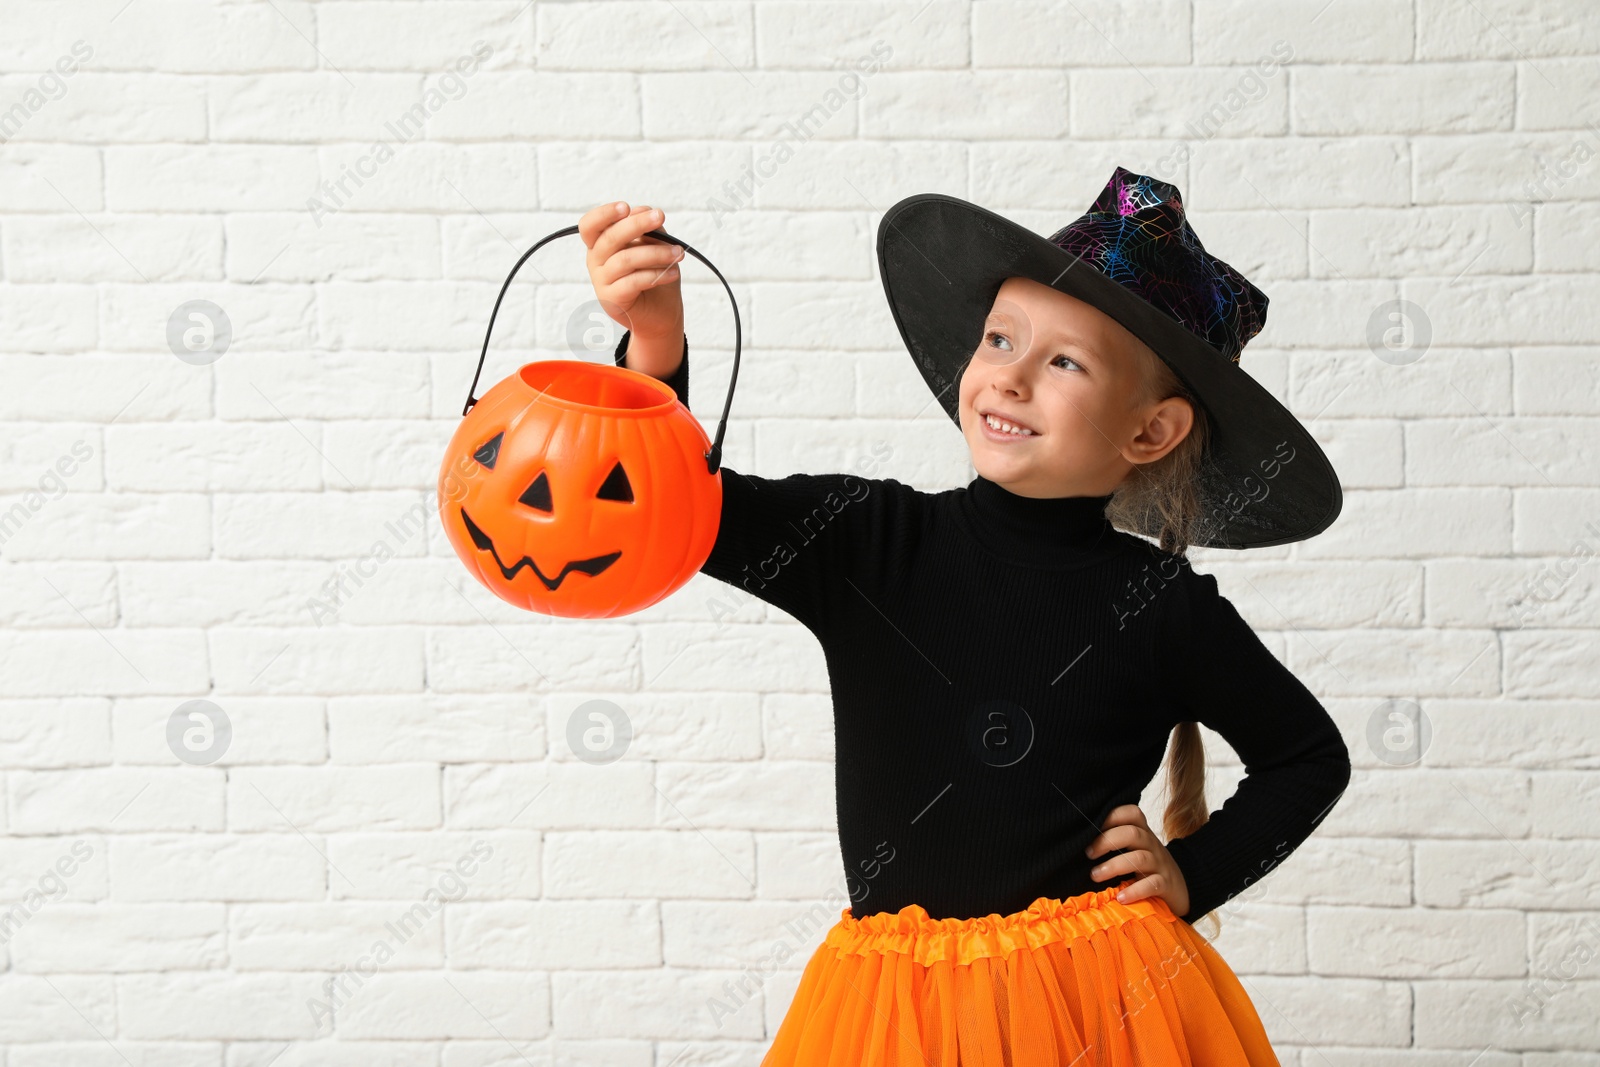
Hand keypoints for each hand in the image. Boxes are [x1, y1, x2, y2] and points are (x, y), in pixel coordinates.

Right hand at [578, 201, 684, 375]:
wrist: (659, 315)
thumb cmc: (655, 275)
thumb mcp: (654, 246)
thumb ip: (648, 229)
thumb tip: (644, 211)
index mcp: (600, 244)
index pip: (590, 225)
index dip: (604, 214)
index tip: (627, 207)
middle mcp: (595, 261)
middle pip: (610, 238)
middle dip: (637, 224)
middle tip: (661, 216)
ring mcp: (601, 282)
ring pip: (626, 259)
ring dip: (656, 253)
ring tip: (679, 253)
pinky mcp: (612, 300)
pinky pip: (633, 282)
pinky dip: (656, 275)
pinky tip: (674, 273)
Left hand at [1085, 803, 1190, 917]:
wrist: (1182, 888)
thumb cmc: (1146, 868)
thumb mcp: (1133, 849)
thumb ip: (1114, 842)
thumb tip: (1075, 843)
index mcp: (1142, 832)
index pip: (1131, 813)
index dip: (1111, 816)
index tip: (1089, 828)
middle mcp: (1152, 845)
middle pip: (1132, 833)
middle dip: (1106, 841)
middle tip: (1088, 854)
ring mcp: (1160, 864)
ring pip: (1139, 858)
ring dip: (1113, 866)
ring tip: (1095, 876)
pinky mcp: (1166, 884)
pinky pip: (1152, 884)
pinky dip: (1134, 890)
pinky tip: (1120, 898)